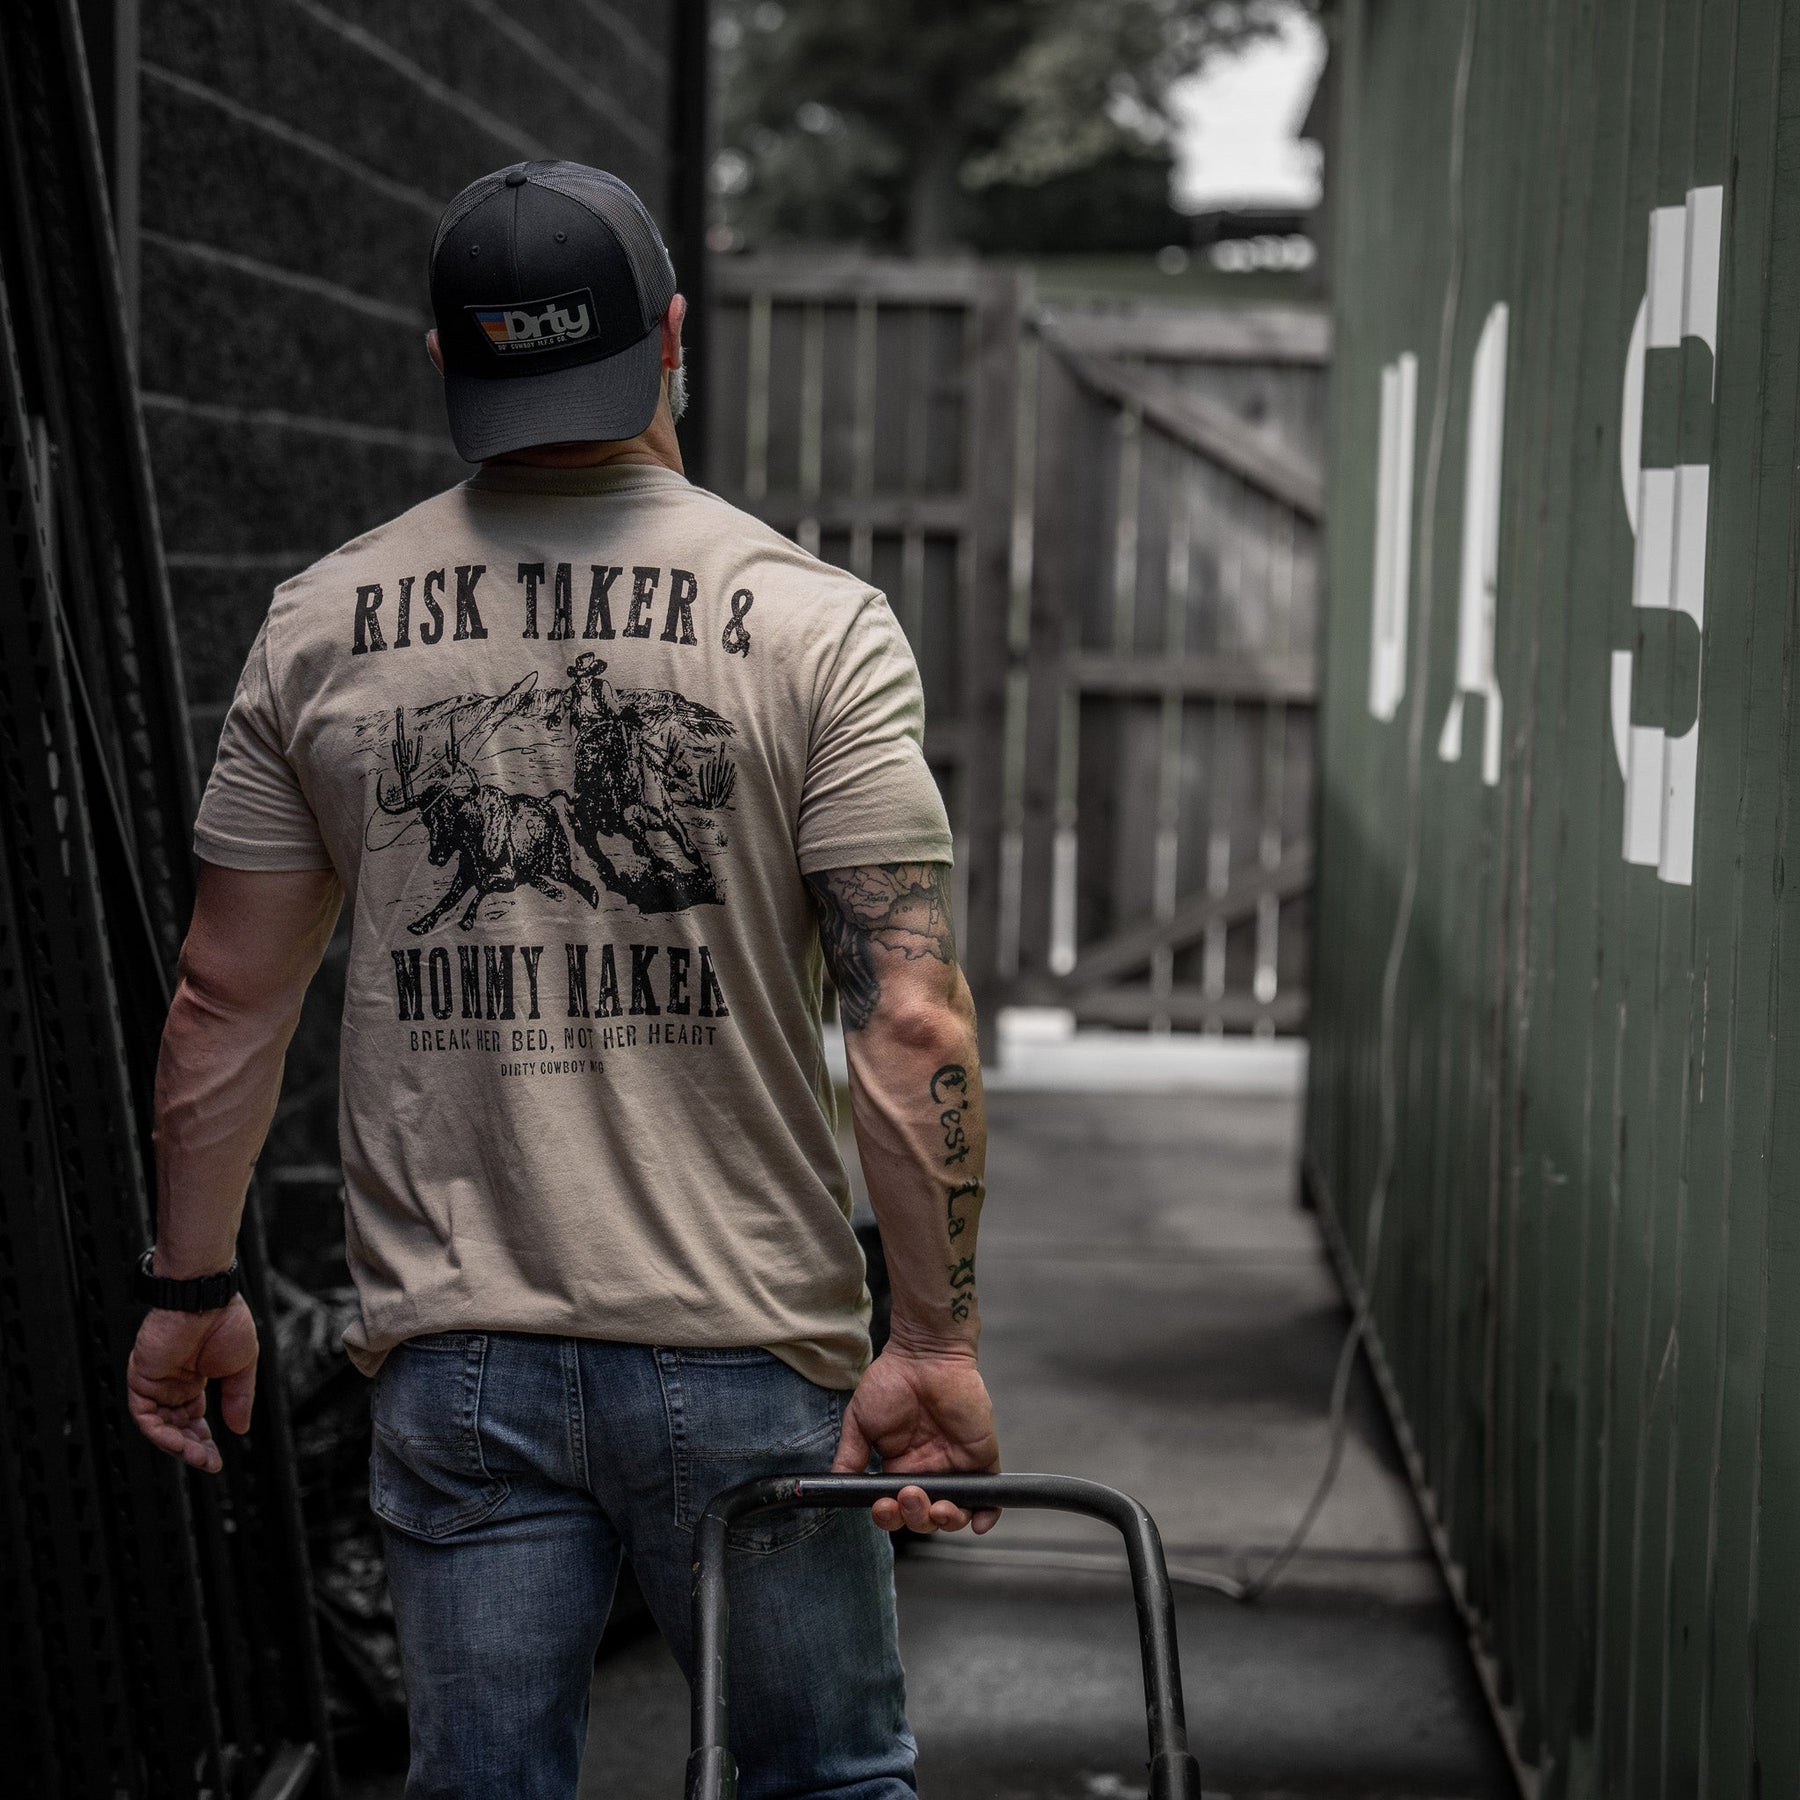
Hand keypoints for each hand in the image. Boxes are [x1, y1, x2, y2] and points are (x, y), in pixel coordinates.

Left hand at [126, 1294, 258, 1474]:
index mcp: (195, 1379)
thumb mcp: (242, 1364)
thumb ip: (238, 1397)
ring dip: (178, 1445)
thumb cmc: (225, 1319)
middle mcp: (173, 1384)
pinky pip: (146, 1416)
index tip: (216, 1457)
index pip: (194, 1419)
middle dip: (193, 1448)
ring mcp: (156, 1382)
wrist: (205, 1297)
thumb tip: (241, 1428)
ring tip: (198, 1456)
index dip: (204, 1440)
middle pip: (177, 1427)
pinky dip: (160, 1433)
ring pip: (160, 1426)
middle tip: (208, 1462)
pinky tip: (179, 1442)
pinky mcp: (142, 1379)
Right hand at [831, 1344, 1000, 1534]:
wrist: (923, 1354)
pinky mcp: (981, 1457)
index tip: (883, 1506)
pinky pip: (990, 1496)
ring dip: (946, 1521)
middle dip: (916, 1518)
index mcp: (901, 1469)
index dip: (890, 1516)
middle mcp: (929, 1472)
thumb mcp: (859, 1420)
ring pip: (956, 1513)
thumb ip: (850, 1455)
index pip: (896, 1509)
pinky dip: (988, 1514)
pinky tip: (979, 1522)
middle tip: (909, 1497)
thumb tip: (836, 1485)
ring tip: (936, 1506)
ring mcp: (957, 1467)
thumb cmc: (890, 1381)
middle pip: (925, 1518)